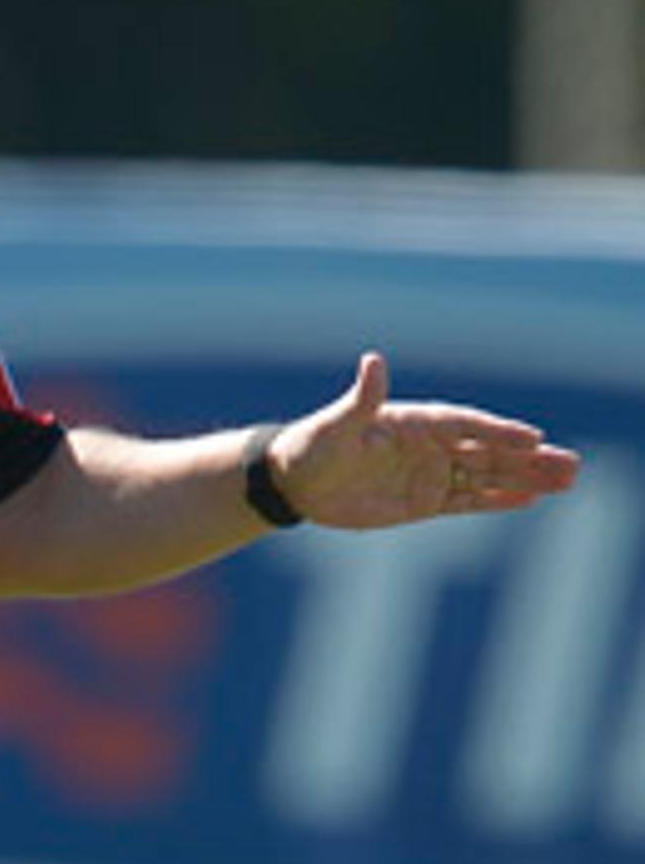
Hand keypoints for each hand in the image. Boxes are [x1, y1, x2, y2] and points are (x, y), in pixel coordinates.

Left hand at [273, 352, 580, 528]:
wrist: (294, 481)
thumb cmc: (311, 446)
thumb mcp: (335, 424)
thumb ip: (361, 399)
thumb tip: (373, 361)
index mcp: (414, 422)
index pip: (465, 425)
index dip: (497, 432)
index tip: (532, 437)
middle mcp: (429, 445)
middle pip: (488, 451)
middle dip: (528, 459)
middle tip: (570, 464)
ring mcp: (430, 473)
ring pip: (486, 476)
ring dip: (524, 479)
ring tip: (566, 481)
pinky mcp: (423, 502)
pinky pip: (467, 501)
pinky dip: (497, 500)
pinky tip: (530, 499)